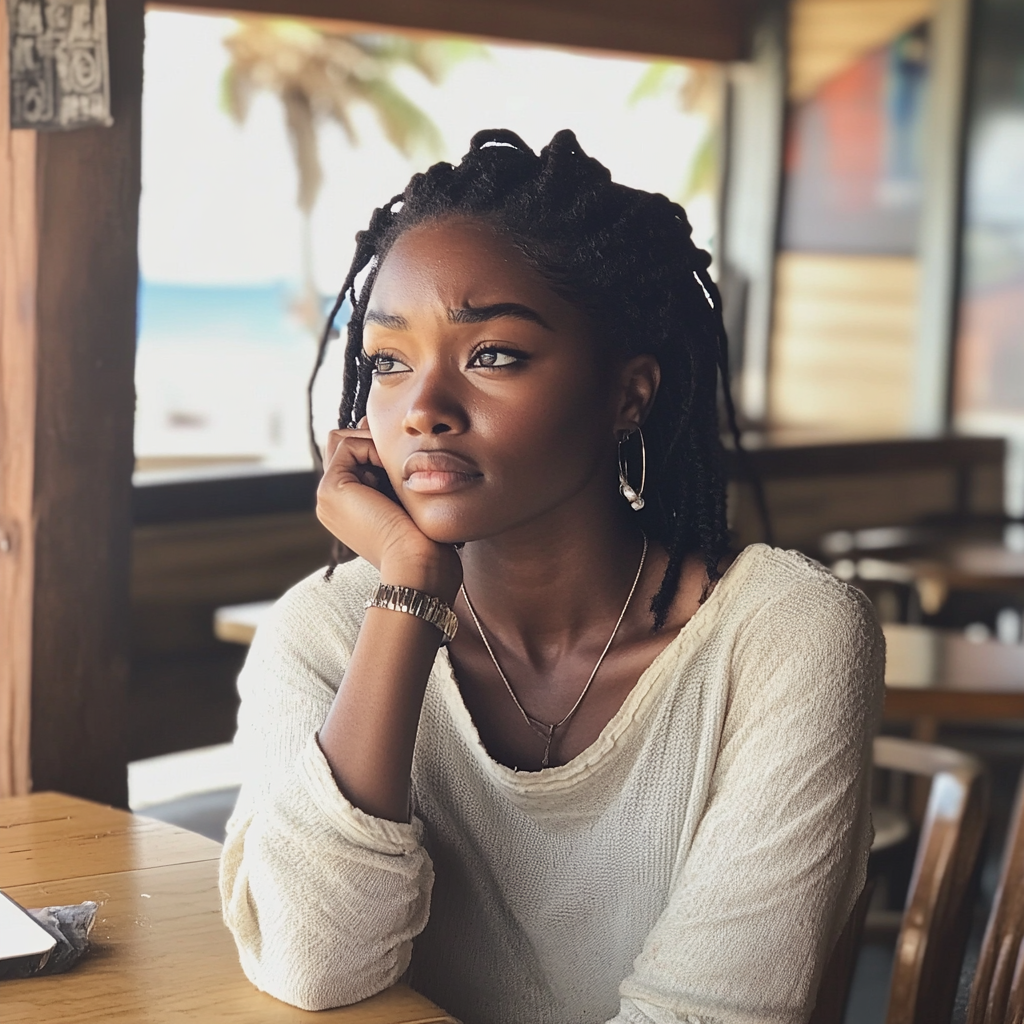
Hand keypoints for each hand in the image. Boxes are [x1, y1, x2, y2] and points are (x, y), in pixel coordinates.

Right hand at [316, 424, 461, 601]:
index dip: (378, 446)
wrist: (416, 566)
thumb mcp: (405, 499)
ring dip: (374, 442)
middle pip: (343, 443)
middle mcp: (331, 499)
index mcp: (346, 503)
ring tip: (398, 466)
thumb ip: (392, 474)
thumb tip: (389, 439)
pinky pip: (348, 445)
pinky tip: (393, 470)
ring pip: (342, 440)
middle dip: (372, 439)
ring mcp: (326, 495)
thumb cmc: (423, 539)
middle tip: (400, 457)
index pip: (353, 453)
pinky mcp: (331, 489)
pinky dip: (374, 447)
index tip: (405, 461)